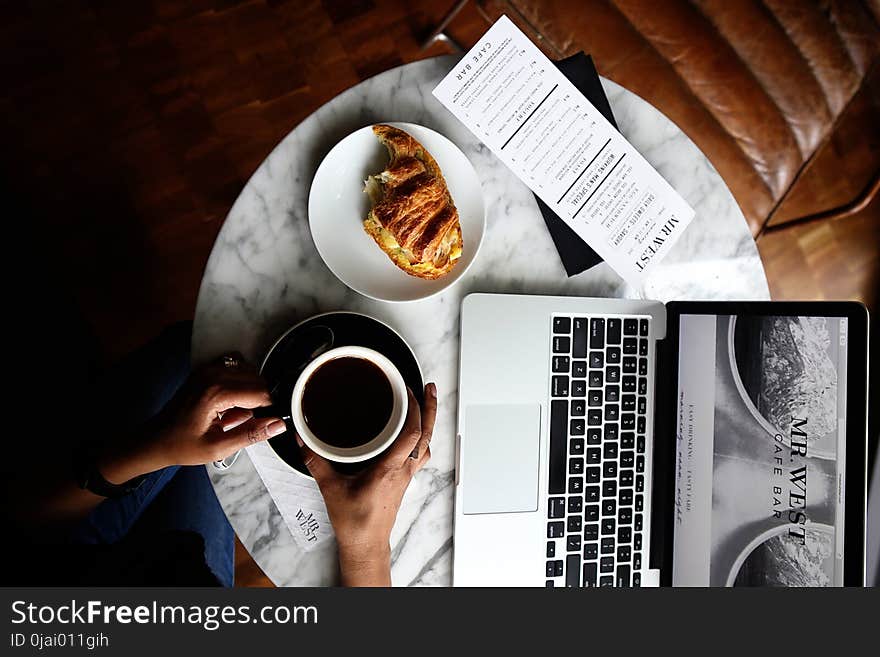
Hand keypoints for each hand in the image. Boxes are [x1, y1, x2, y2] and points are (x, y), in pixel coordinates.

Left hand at [98, 354, 285, 483]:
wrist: (155, 439)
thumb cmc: (183, 446)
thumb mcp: (219, 448)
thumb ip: (251, 434)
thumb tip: (278, 425)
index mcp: (216, 394)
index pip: (261, 393)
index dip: (267, 410)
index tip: (261, 423)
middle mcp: (212, 375)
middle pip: (257, 379)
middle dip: (258, 400)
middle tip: (242, 421)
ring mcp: (207, 369)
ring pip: (248, 370)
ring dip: (249, 389)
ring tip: (234, 411)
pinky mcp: (204, 369)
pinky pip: (234, 364)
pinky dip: (239, 378)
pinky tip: (231, 397)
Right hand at [298, 383, 437, 585]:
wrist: (366, 543)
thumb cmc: (354, 521)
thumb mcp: (330, 487)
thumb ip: (315, 460)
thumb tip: (302, 440)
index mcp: (390, 468)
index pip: (411, 433)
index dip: (413, 408)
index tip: (406, 390)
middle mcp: (403, 470)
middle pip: (426, 435)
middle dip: (429, 408)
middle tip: (429, 387)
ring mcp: (407, 476)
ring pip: (426, 444)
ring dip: (428, 422)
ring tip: (426, 404)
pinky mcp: (404, 481)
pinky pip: (420, 455)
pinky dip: (421, 439)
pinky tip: (415, 433)